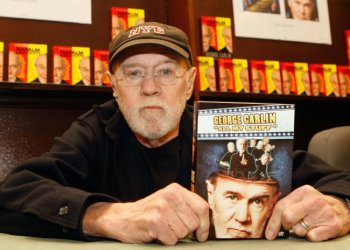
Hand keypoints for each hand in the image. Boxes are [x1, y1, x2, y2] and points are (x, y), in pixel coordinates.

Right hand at [82, 183, 208, 244]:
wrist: (122, 217)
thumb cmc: (148, 212)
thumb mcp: (168, 202)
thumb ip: (186, 208)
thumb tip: (204, 224)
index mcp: (176, 190)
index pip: (202, 207)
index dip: (205, 224)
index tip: (202, 234)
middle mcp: (169, 196)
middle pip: (194, 223)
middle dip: (186, 231)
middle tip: (172, 227)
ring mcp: (161, 208)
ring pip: (183, 233)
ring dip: (174, 236)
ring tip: (163, 229)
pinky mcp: (153, 222)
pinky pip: (171, 240)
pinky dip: (165, 241)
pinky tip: (156, 233)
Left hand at [265, 185, 349, 240]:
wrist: (341, 209)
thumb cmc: (315, 206)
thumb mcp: (301, 200)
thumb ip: (286, 206)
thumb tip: (269, 225)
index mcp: (303, 191)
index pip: (281, 207)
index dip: (272, 222)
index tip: (269, 234)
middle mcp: (314, 200)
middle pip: (288, 218)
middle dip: (286, 226)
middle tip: (291, 226)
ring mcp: (324, 212)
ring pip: (299, 230)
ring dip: (300, 231)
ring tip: (308, 224)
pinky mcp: (332, 225)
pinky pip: (311, 237)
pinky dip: (311, 236)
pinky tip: (315, 229)